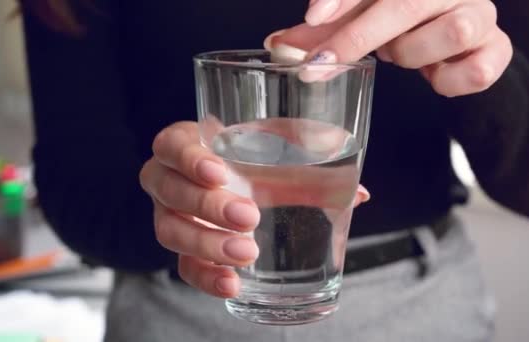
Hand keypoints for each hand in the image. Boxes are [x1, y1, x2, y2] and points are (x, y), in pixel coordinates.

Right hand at [140, 121, 369, 297]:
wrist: (239, 186)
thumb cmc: (257, 160)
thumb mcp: (281, 155)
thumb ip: (314, 165)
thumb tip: (360, 194)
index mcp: (189, 144)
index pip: (171, 145)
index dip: (188, 158)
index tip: (221, 172)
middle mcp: (171, 180)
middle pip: (169, 192)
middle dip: (207, 205)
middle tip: (249, 216)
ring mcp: (172, 216)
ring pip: (169, 231)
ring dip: (206, 243)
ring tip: (247, 252)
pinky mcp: (183, 249)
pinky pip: (183, 266)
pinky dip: (205, 277)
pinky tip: (231, 283)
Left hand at [267, 0, 512, 96]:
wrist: (462, 46)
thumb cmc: (404, 26)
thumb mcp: (361, 23)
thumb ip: (325, 31)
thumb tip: (278, 44)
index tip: (314, 18)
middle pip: (409, 1)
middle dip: (361, 35)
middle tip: (323, 63)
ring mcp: (480, 14)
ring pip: (451, 31)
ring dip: (413, 53)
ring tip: (402, 55)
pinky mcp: (497, 49)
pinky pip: (477, 69)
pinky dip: (449, 81)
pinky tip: (434, 77)